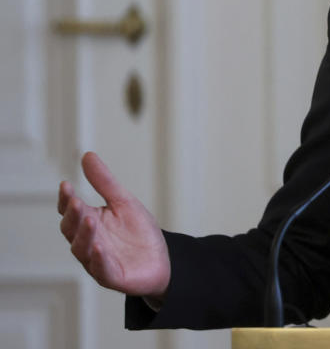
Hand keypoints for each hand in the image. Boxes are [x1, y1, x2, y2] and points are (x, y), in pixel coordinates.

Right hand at [57, 152, 170, 299]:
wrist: (161, 259)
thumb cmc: (138, 232)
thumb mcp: (124, 202)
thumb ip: (105, 182)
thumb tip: (87, 155)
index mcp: (89, 222)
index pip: (71, 210)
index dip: (66, 199)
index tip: (66, 184)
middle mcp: (88, 242)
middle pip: (72, 229)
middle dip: (73, 216)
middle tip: (76, 202)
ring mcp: (97, 260)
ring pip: (83, 249)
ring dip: (85, 236)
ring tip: (89, 220)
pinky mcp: (112, 276)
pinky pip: (101, 269)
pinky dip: (99, 259)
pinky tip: (100, 248)